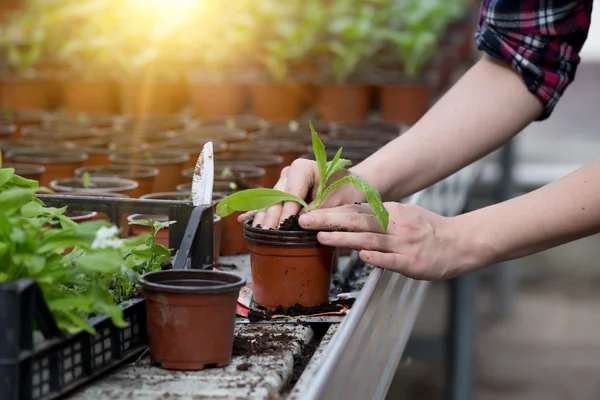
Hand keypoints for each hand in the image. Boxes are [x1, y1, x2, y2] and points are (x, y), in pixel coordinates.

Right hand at [238, 159, 362, 228]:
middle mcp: (289, 173)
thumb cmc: (347, 189)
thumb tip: (300, 221)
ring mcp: (284, 183)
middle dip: (272, 216)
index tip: (283, 226)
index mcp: (302, 168)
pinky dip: (259, 213)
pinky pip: (270, 204)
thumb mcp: (336, 200)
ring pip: (271, 202)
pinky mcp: (283, 193)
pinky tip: (244, 220)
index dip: (287, 211)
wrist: (353, 186)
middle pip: (277, 198)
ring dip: (264, 218)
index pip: (291, 193)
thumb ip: (317, 209)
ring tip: (258, 232)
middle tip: (267, 233)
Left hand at [297, 202, 470, 279]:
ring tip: (321, 238)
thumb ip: (378, 217)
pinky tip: (360, 256)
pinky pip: (391, 260)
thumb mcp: (404, 215)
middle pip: (357, 221)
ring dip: (344, 238)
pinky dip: (376, 257)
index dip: (330, 211)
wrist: (460, 242)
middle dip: (328, 220)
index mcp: (391, 212)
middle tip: (304, 221)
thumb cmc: (428, 229)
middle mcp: (395, 225)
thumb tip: (351, 219)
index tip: (308, 212)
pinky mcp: (412, 262)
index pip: (355, 210)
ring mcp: (403, 244)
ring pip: (370, 239)